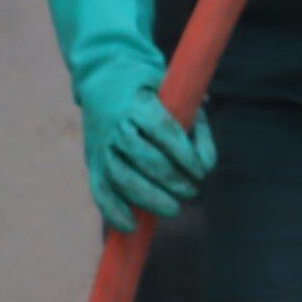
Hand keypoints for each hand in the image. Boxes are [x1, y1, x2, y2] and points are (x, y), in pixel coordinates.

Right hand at [75, 56, 215, 232]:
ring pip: (122, 177)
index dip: (184, 154)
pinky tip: (132, 226)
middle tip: (192, 191)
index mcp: (140, 104)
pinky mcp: (93, 161)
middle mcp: (117, 125)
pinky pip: (100, 190)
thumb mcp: (177, 96)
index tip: (202, 171)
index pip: (163, 130)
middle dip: (172, 179)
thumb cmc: (153, 91)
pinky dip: (114, 211)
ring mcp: (102, 145)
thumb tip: (207, 164)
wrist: (104, 76)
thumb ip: (195, 126)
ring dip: (149, 198)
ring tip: (174, 208)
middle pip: (144, 158)